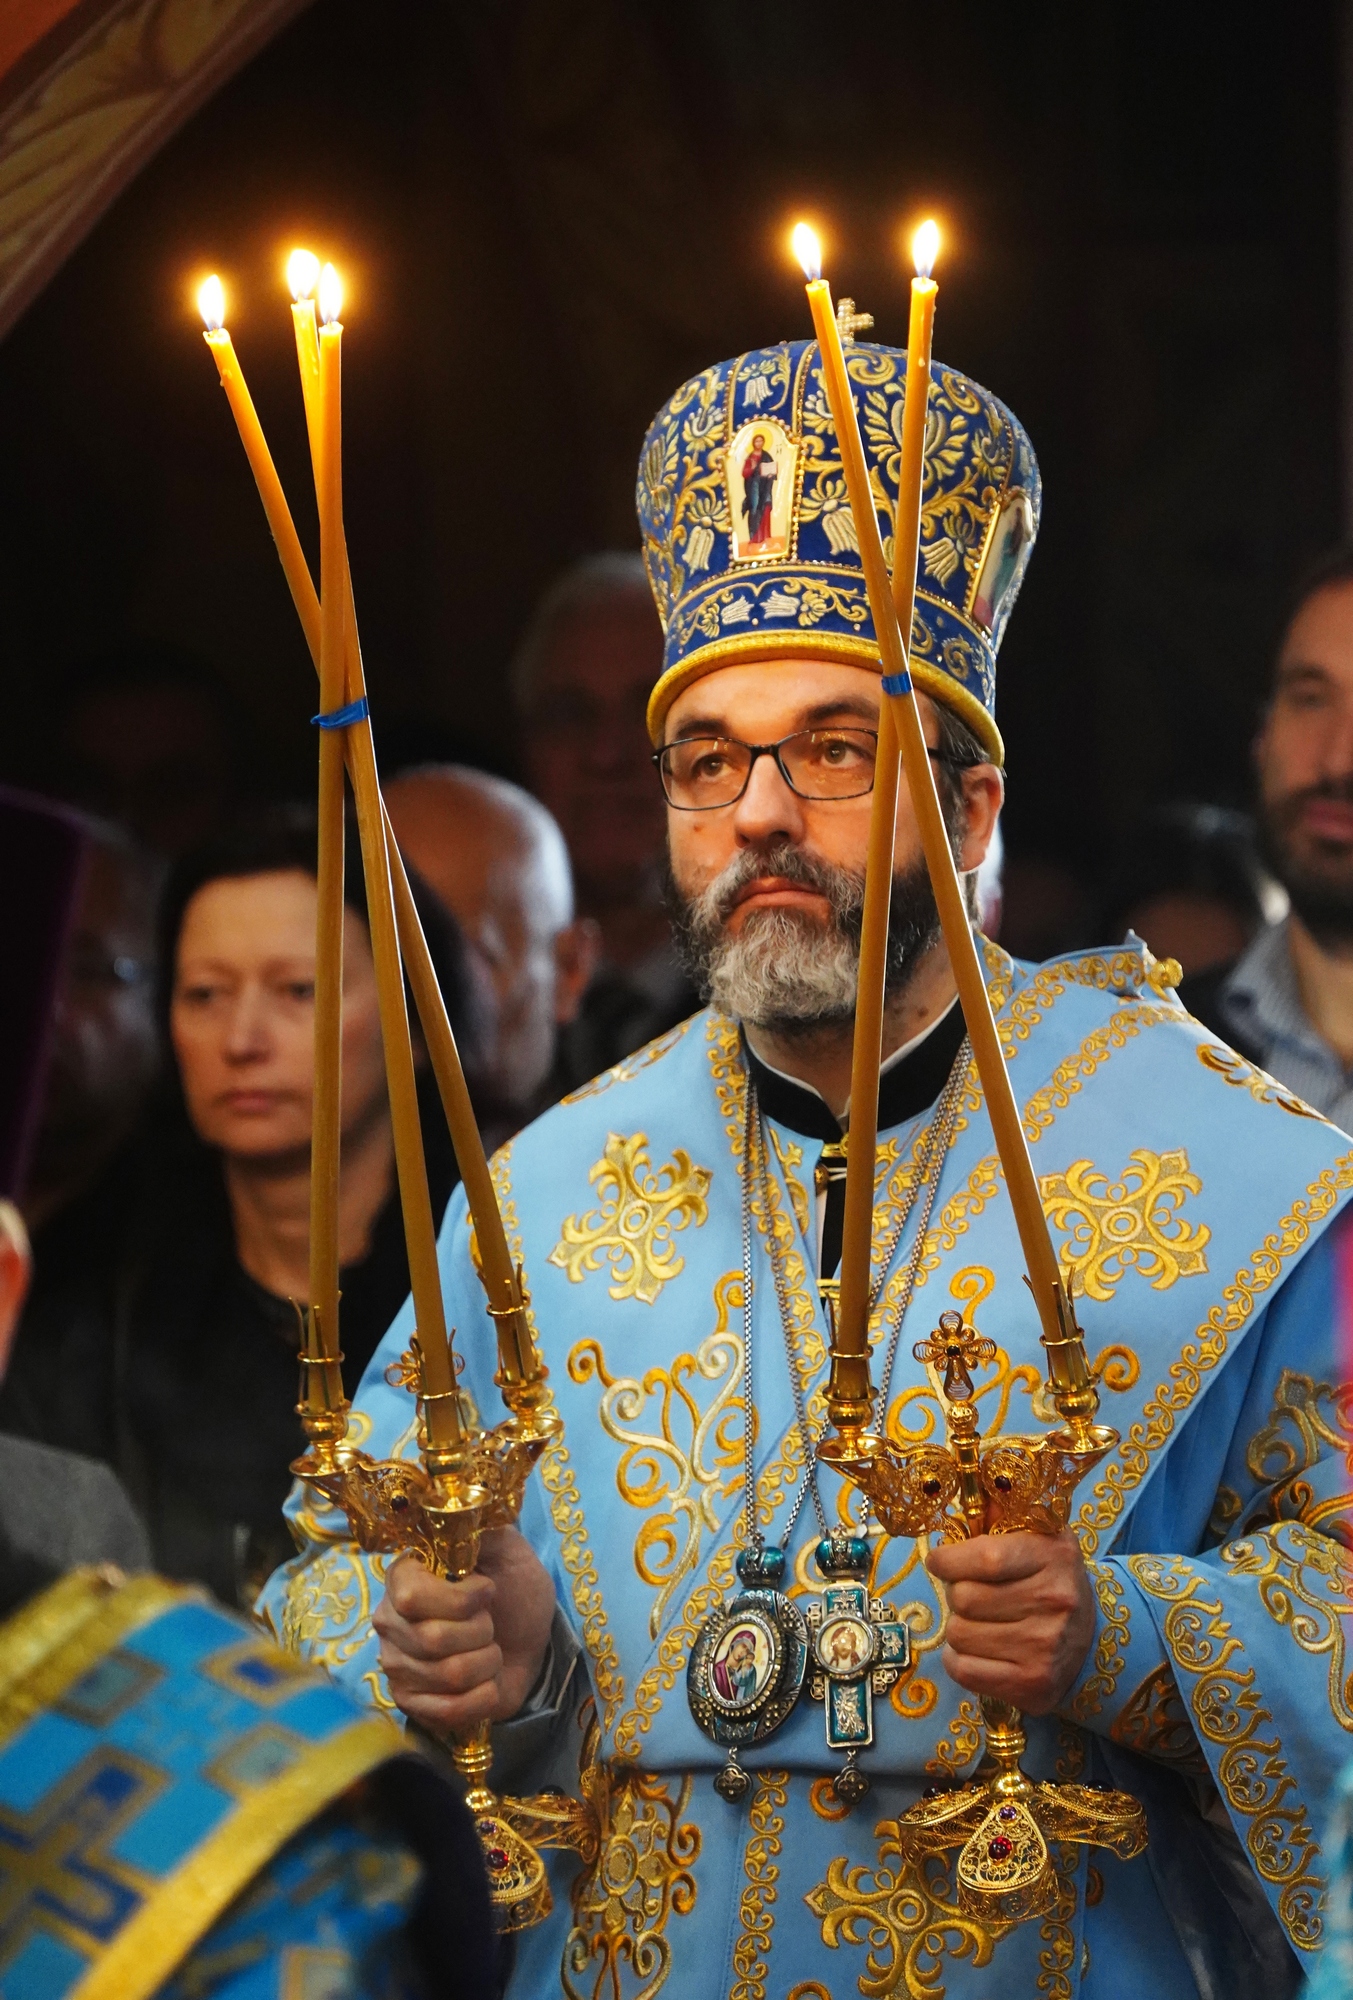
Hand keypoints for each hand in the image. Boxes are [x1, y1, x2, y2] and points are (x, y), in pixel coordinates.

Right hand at [373, 1527, 555, 1737]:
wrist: (527, 1639)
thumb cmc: (513, 1590)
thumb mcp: (508, 1550)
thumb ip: (483, 1527)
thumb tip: (460, 1510)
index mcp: (403, 1577)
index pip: (411, 1595)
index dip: (460, 1599)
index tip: (488, 1590)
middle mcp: (390, 1621)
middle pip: (433, 1639)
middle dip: (482, 1631)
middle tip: (490, 1623)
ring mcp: (397, 1666)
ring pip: (448, 1675)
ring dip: (488, 1662)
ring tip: (489, 1650)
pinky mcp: (413, 1704)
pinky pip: (451, 1710)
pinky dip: (484, 1695)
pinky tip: (486, 1681)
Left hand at [926, 1530, 1094, 1714]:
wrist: (1092, 1641)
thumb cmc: (1051, 1581)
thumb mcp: (1038, 1538)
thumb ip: (1000, 1517)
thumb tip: (962, 1499)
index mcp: (1054, 1556)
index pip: (984, 1557)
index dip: (949, 1560)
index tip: (940, 1562)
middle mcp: (1054, 1603)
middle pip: (964, 1597)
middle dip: (957, 1594)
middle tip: (973, 1595)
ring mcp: (1044, 1649)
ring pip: (958, 1635)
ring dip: (959, 1628)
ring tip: (981, 1624)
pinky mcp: (1033, 1686)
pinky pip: (963, 1670)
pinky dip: (959, 1660)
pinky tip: (979, 1651)